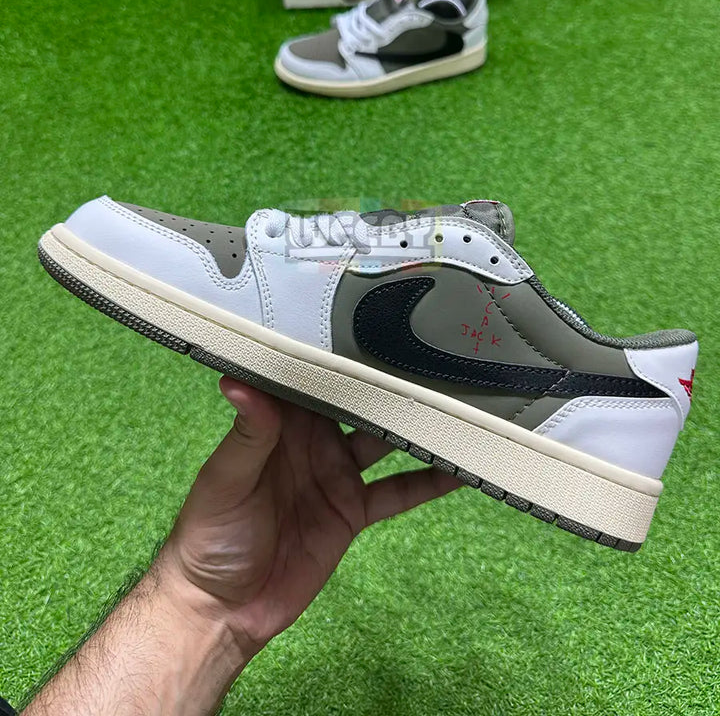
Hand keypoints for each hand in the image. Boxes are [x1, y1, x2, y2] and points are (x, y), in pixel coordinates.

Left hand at [161, 378, 460, 656]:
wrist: (224, 609)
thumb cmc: (209, 536)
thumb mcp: (225, 480)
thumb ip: (247, 433)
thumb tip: (238, 379)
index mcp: (280, 424)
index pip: (312, 380)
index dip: (336, 356)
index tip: (367, 327)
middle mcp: (312, 442)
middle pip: (356, 404)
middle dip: (385, 383)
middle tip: (428, 355)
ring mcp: (336, 475)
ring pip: (384, 442)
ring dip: (413, 425)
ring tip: (454, 402)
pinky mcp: (352, 511)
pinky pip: (397, 492)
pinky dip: (429, 482)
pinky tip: (459, 470)